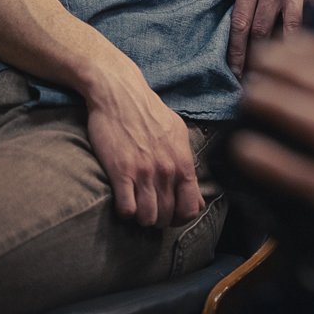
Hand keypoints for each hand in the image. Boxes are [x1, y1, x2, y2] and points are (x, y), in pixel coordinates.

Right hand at [83, 64, 204, 228]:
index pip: (191, 208)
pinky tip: (123, 201)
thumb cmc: (150, 112)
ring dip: (141, 218)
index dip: (180, 218)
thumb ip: (185, 160)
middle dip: (159, 220)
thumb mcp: (177, 133)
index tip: (170, 214)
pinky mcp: (120, 172)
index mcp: (183, 162)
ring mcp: (144, 172)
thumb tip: (193, 186)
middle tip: (149, 210)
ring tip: (136, 207)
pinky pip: (126, 209)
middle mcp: (167, 171)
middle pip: (167, 216)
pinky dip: (125, 212)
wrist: (120, 94)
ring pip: (148, 218)